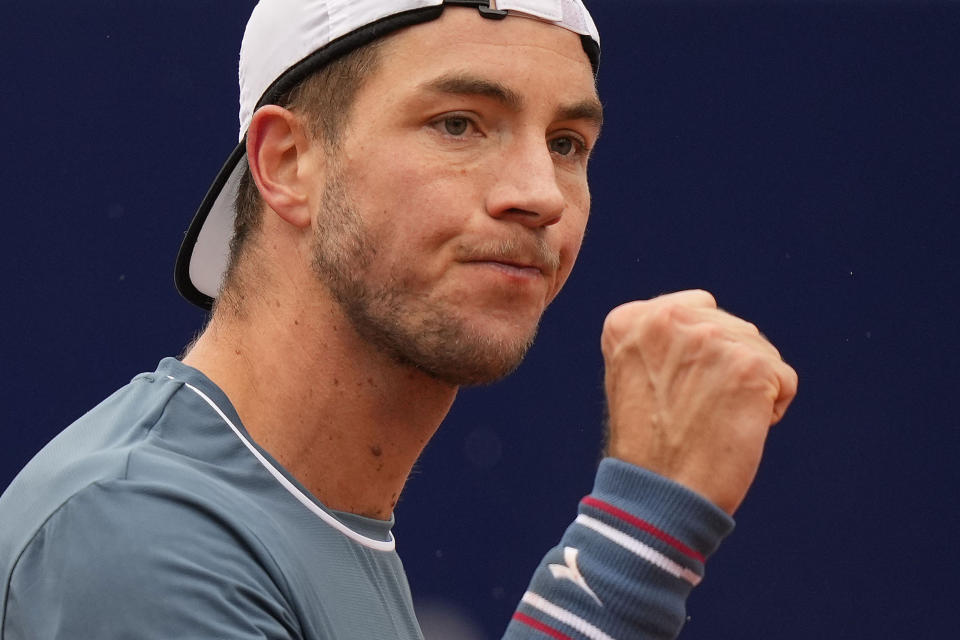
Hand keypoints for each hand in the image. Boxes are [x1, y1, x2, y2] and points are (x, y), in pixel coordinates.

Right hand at [601, 290, 797, 514]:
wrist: (659, 495)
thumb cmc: (648, 446)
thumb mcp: (635, 373)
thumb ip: (665, 340)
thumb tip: (713, 321)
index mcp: (629, 319)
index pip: (695, 309)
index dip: (696, 355)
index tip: (674, 392)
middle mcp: (667, 318)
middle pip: (731, 327)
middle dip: (725, 368)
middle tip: (695, 412)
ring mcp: (710, 338)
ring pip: (760, 350)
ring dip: (748, 386)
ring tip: (713, 421)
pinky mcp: (750, 365)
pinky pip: (784, 379)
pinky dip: (770, 409)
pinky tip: (736, 429)